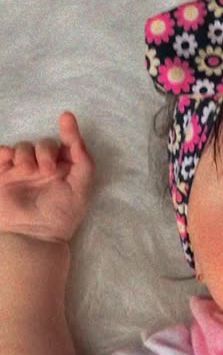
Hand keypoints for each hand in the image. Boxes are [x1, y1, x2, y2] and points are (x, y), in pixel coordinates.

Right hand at [0, 112, 94, 242]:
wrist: (31, 236)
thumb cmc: (60, 217)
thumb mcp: (81, 190)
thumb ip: (83, 162)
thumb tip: (76, 134)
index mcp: (65, 171)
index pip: (67, 144)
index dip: (69, 130)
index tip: (66, 118)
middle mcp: (45, 168)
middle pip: (44, 143)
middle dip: (45, 151)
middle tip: (47, 170)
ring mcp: (23, 171)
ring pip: (24, 146)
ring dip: (26, 154)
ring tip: (27, 171)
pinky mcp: (4, 175)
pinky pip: (2, 153)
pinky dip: (5, 152)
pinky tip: (9, 160)